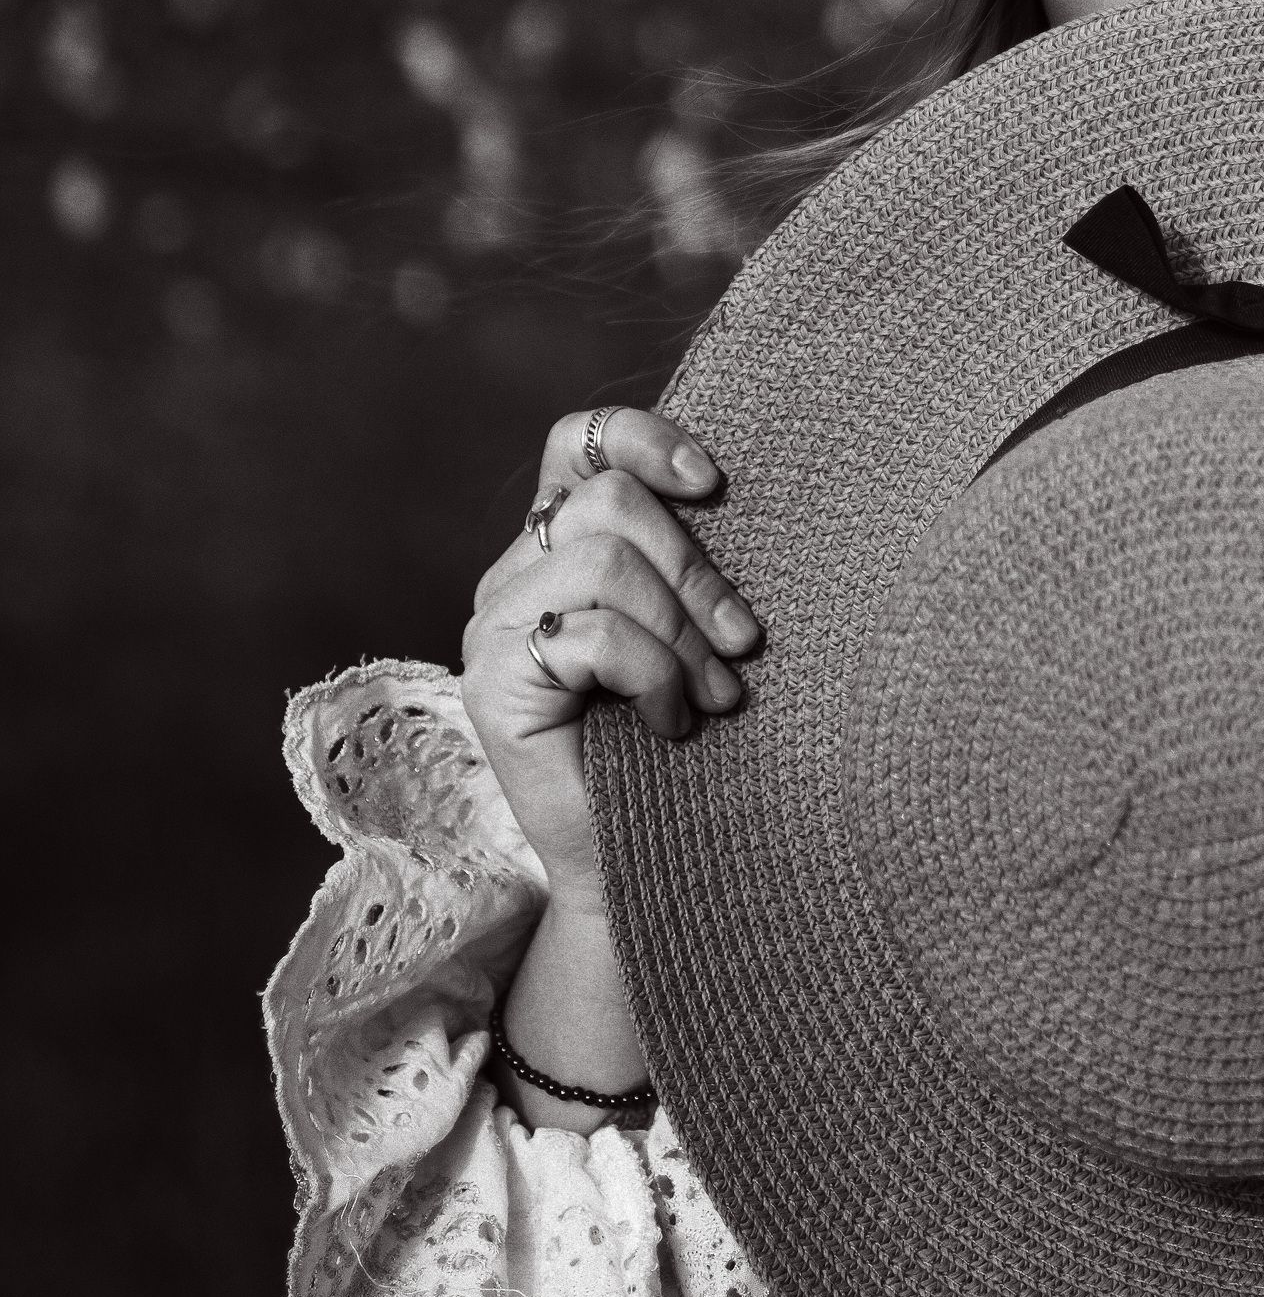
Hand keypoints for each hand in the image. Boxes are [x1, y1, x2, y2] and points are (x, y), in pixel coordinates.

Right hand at [461, 406, 762, 906]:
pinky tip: (669, 723)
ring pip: (603, 561)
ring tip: (714, 694)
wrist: (651, 859)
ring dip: (680, 631)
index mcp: (557, 543)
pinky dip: (652, 677)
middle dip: (694, 570)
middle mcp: (513, 574)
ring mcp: (494, 627)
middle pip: (608, 500)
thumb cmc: (681, 738)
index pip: (578, 440)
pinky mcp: (490, 683)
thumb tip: (727, 489)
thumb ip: (681, 557)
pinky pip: (591, 635)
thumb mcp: (689, 625)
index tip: (713, 484)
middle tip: (741, 643)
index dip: (644, 438)